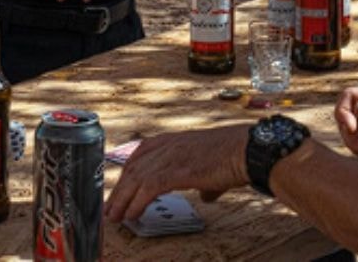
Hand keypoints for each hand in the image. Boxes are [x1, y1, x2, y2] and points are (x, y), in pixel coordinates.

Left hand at [104, 125, 249, 223]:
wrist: (247, 150)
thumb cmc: (235, 156)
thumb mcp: (213, 166)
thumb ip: (205, 182)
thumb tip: (206, 195)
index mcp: (174, 140)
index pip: (139, 155)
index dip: (125, 174)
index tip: (118, 189)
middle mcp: (168, 145)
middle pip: (132, 168)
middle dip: (118, 190)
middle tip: (110, 209)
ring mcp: (171, 156)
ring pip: (136, 179)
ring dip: (122, 200)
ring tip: (115, 217)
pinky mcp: (177, 170)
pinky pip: (148, 188)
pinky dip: (137, 203)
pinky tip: (132, 215)